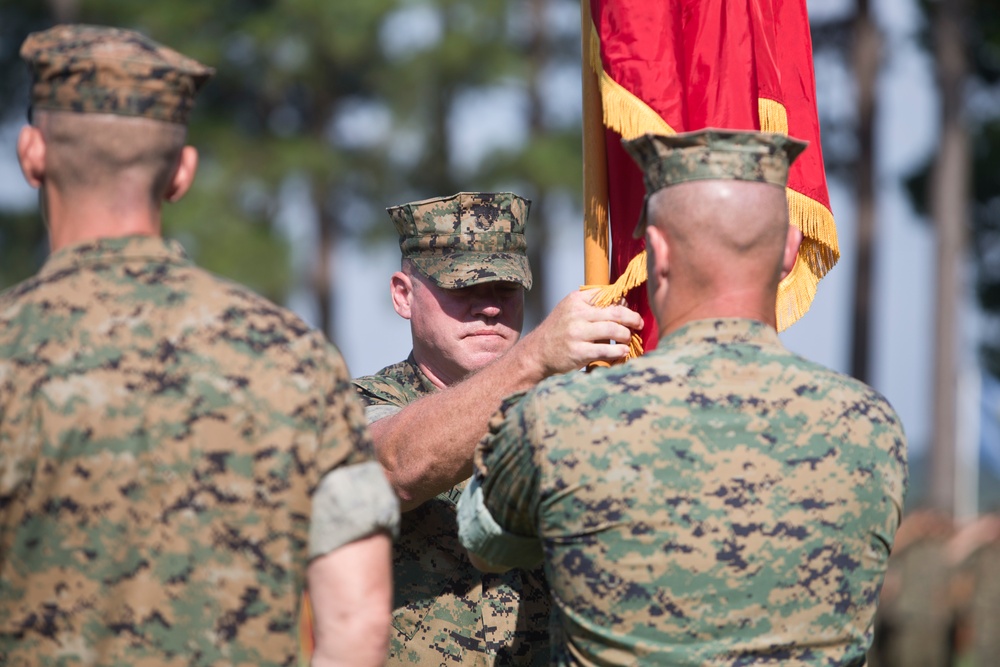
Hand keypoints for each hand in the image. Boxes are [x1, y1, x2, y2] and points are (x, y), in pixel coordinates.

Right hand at [517, 289, 642, 378]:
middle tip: (639, 324)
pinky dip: (619, 351)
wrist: (537, 353)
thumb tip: (623, 301)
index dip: (623, 302)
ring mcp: (577, 333)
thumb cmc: (558, 331)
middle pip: (615, 312)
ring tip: (628, 339)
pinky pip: (607, 350)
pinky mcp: (579, 352)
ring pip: (614, 330)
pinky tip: (623, 352)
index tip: (629, 309)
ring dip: (626, 335)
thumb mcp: (569, 309)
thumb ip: (591, 304)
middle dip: (632, 318)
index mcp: (576, 300)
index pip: (607, 295)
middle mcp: (576, 314)